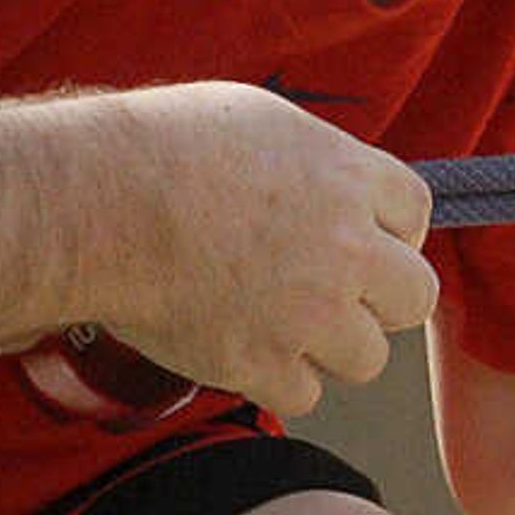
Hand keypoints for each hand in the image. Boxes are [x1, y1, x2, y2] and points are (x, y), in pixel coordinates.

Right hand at [84, 82, 437, 420]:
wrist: (98, 201)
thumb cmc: (158, 145)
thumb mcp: (256, 119)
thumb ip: (311, 161)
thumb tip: (324, 183)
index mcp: (345, 177)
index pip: (416, 213)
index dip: (389, 229)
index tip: (361, 237)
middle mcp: (344, 247)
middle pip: (413, 297)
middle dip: (377, 297)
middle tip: (332, 291)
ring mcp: (306, 312)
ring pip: (367, 358)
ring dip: (330, 346)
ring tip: (281, 324)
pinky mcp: (259, 361)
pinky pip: (303, 394)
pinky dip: (276, 379)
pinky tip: (243, 347)